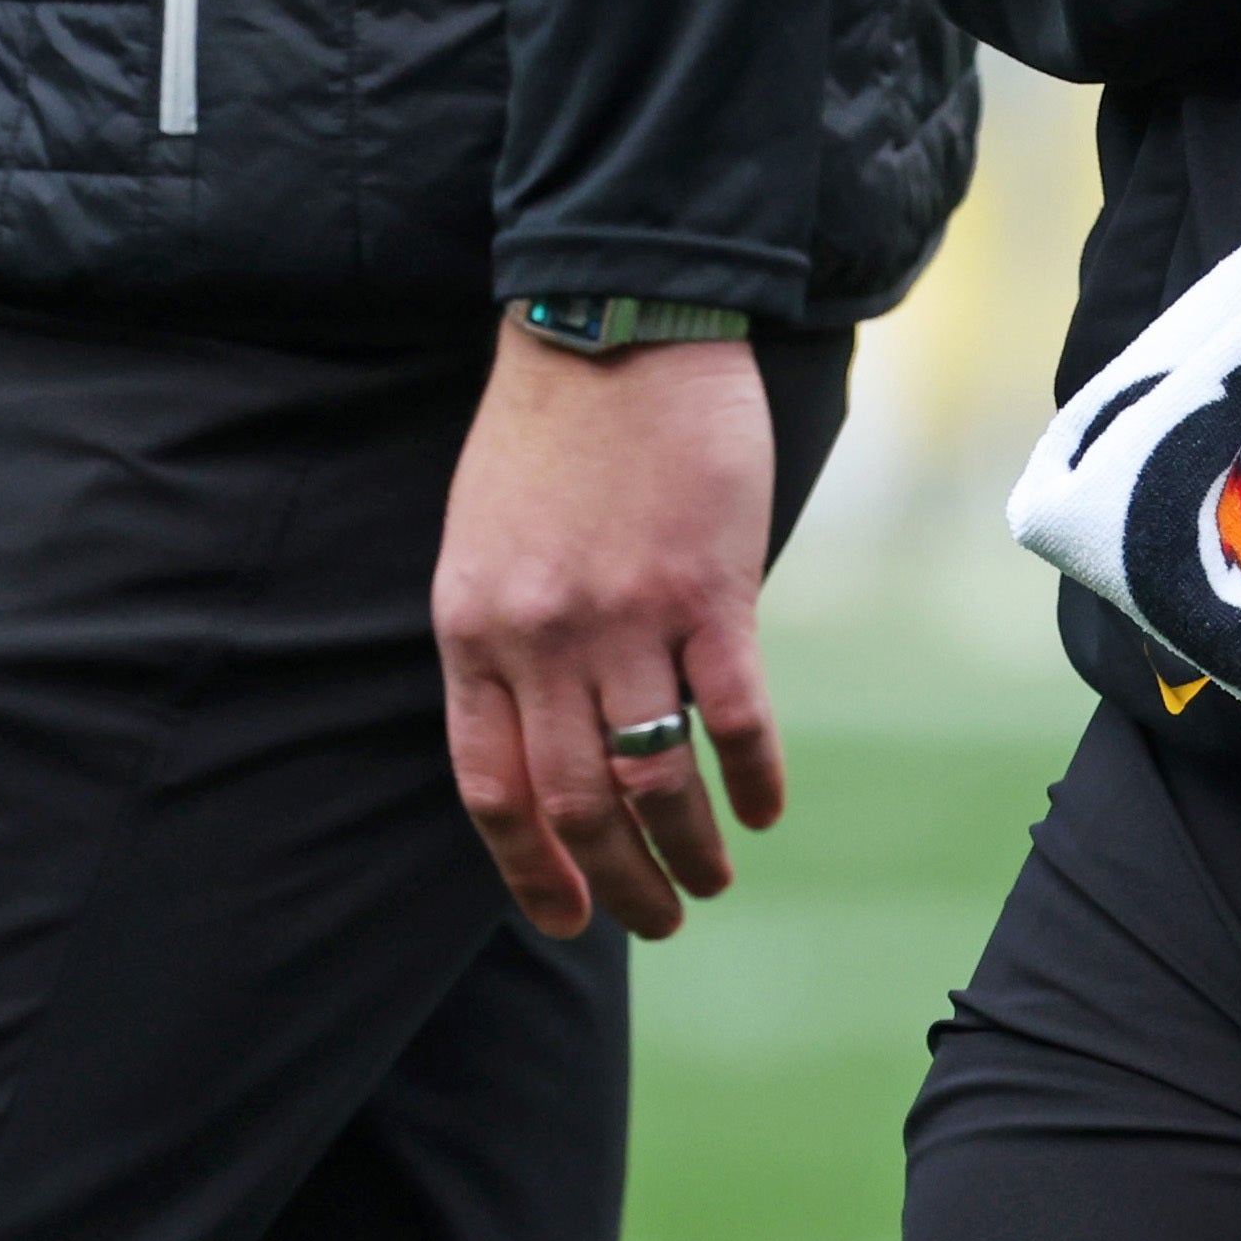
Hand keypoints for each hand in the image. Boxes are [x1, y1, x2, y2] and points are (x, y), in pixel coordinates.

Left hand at [436, 327, 788, 942]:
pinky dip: (753, 776)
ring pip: (654, 777)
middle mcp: (540, 640)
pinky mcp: (707, 587)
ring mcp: (624, 617)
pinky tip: (767, 807)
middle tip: (657, 921)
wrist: (615, 318)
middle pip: (576, 803)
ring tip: (711, 880)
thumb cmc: (547, 430)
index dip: (530, 870)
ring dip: (687, 849)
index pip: (492, 790)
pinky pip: (735, 715)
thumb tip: (552, 740)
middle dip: (620, 884)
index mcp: (473, 631)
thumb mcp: (484, 543)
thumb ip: (508, 641)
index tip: (567, 916)